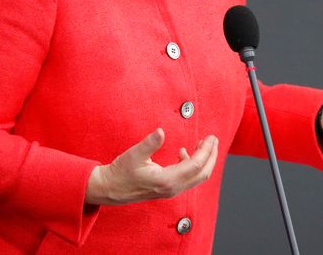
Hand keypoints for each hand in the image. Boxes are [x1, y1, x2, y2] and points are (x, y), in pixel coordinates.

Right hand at [85, 128, 218, 204]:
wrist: (110, 189)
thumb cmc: (120, 173)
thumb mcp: (133, 155)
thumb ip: (149, 143)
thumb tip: (160, 131)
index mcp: (166, 181)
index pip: (195, 165)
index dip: (206, 150)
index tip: (211, 137)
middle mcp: (172, 188)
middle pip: (202, 174)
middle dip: (211, 156)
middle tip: (213, 139)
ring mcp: (171, 190)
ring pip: (197, 177)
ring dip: (203, 160)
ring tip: (203, 143)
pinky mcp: (168, 189)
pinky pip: (188, 178)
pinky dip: (192, 165)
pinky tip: (184, 153)